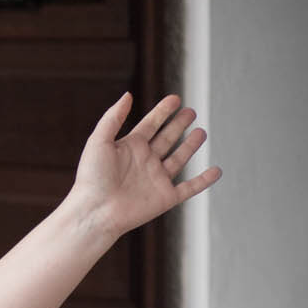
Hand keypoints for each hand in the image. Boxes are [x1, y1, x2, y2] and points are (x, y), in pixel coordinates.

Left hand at [71, 92, 221, 238]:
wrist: (95, 212)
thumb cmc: (91, 179)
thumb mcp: (99, 141)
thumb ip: (113, 117)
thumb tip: (128, 95)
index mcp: (129, 148)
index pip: (150, 124)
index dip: (162, 111)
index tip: (175, 99)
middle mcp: (144, 162)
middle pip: (166, 139)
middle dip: (178, 125)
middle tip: (190, 112)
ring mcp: (156, 180)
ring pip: (178, 159)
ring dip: (190, 146)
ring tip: (201, 132)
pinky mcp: (165, 198)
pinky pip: (190, 188)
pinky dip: (204, 181)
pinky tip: (216, 171)